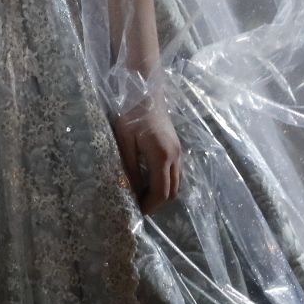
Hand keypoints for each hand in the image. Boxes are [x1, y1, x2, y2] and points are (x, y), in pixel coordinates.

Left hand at [110, 94, 181, 214]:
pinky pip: (176, 173)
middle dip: (157, 203)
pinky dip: (166, 182)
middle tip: (139, 204)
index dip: (150, 205)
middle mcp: (175, 156)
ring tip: (143, 194)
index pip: (161, 191)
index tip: (137, 210)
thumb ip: (131, 167)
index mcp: (162, 155)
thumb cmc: (132, 114)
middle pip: (172, 192)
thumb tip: (132, 190)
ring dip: (163, 193)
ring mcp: (179, 152)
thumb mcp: (125, 141)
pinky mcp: (177, 147)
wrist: (146, 92)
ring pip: (177, 183)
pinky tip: (150, 180)